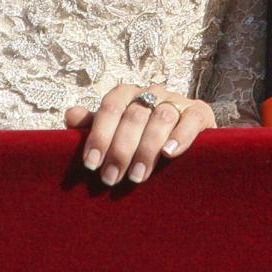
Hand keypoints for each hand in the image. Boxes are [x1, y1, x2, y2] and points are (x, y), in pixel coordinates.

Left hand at [65, 83, 215, 186]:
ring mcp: (177, 100)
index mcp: (128, 95)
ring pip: (162, 116)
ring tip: (137, 177)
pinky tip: (169, 154)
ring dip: (147, 148)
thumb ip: (92, 125)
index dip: (99, 135)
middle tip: (111, 179)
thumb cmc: (139, 141)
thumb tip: (71, 115)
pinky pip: (192, 119)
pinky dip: (180, 136)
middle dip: (121, 149)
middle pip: (134, 114)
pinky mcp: (201, 112)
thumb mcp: (114, 134)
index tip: (91, 164)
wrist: (182, 142)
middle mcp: (152, 93)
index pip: (111, 106)